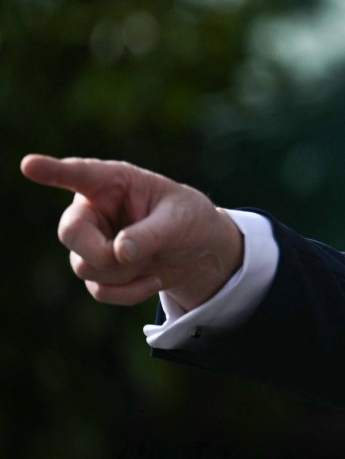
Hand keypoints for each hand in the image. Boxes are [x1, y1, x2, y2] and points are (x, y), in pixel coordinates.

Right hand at [21, 154, 242, 309]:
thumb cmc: (190, 221)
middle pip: (70, 234)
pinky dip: (128, 293)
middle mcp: (94, 209)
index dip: (53, 171)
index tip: (30, 165)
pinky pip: (99, 290)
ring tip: (153, 261)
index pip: (79, 174)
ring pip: (85, 267)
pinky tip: (153, 281)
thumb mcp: (180, 222)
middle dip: (101, 254)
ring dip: (124, 273)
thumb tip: (119, 253)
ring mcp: (92, 241)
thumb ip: (150, 234)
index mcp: (115, 181)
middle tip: (132, 258)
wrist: (200, 251)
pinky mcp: (98, 269)